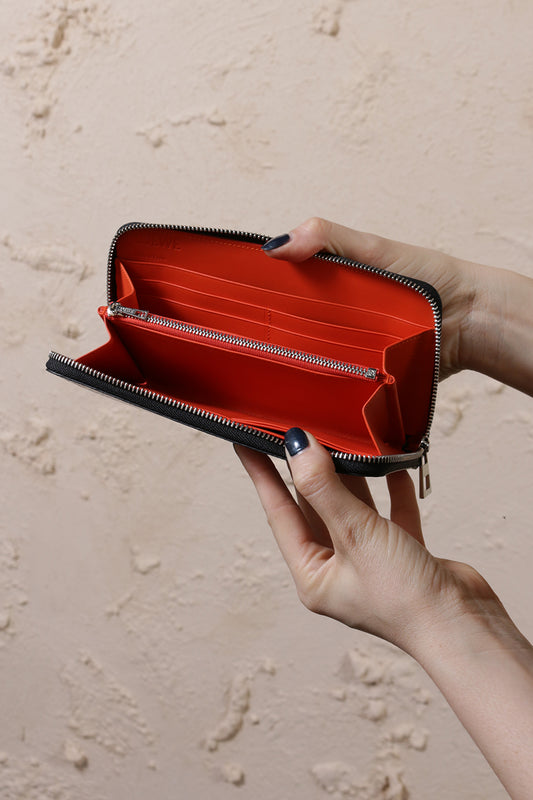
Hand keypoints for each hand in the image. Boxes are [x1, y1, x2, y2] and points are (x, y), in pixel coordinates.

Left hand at [235, 430, 532, 797]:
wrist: (465, 627)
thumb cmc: (404, 598)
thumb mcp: (354, 534)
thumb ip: (324, 488)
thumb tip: (298, 448)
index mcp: (313, 575)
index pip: (278, 512)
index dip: (262, 474)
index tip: (246, 442)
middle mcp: (337, 569)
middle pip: (314, 507)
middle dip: (307, 469)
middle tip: (297, 431)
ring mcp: (370, 562)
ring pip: (351, 507)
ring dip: (349, 476)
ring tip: (340, 439)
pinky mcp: (402, 555)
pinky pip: (389, 514)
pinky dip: (389, 491)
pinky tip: (391, 466)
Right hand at [262, 218, 532, 393]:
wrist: (468, 323)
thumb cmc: (428, 279)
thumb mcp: (373, 248)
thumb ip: (326, 239)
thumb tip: (275, 247)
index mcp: (325, 285)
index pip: (275, 291)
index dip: (251, 298)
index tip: (226, 306)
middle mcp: (328, 318)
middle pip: (283, 330)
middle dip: (263, 339)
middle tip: (239, 349)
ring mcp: (340, 350)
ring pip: (301, 363)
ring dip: (287, 370)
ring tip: (260, 378)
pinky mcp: (355, 380)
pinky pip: (327, 388)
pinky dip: (313, 391)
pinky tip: (294, 395)